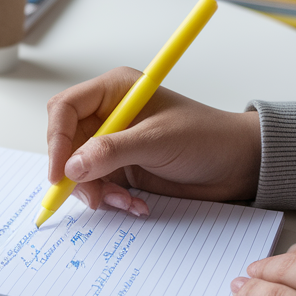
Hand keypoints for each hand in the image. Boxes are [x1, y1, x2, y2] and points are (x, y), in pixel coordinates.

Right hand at [45, 66, 261, 214]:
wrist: (238, 166)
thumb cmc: (207, 138)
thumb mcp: (158, 141)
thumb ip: (112, 151)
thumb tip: (71, 167)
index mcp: (114, 91)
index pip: (65, 110)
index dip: (57, 140)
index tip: (59, 173)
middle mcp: (109, 114)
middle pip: (66, 143)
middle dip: (75, 173)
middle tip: (92, 196)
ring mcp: (113, 143)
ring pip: (79, 170)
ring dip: (96, 191)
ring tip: (123, 202)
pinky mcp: (122, 168)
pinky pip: (98, 186)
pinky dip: (111, 199)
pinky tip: (135, 204)